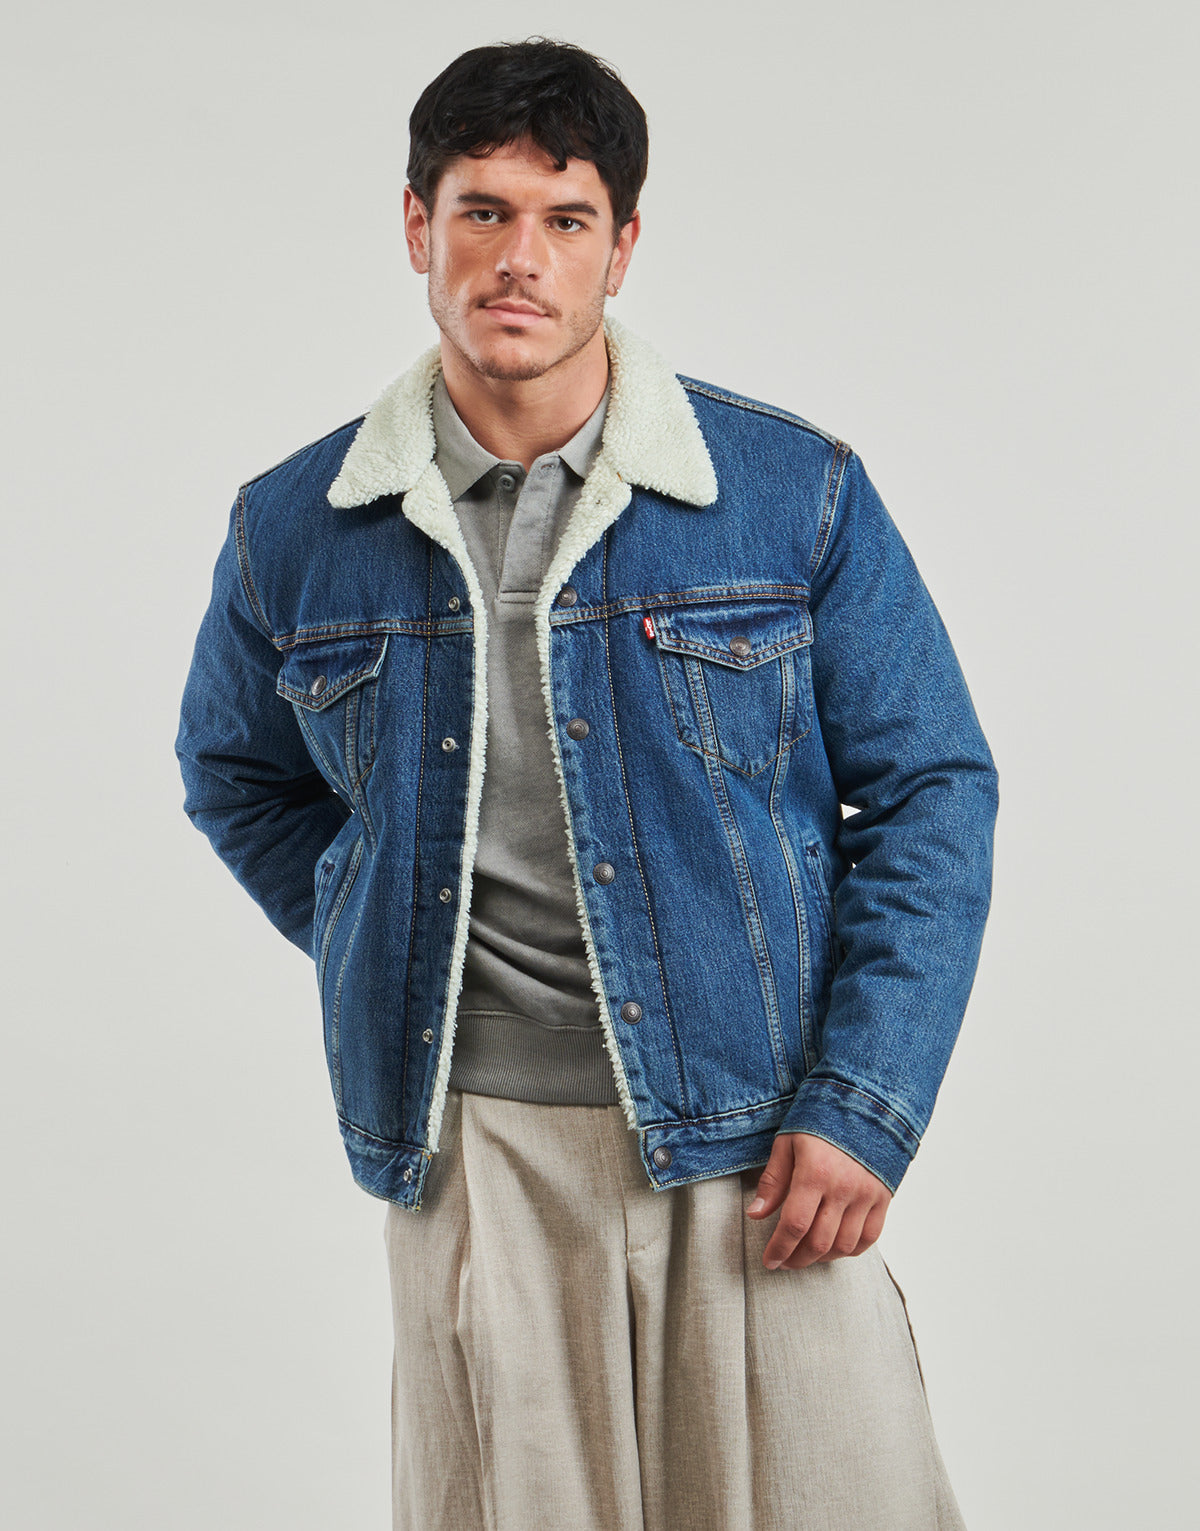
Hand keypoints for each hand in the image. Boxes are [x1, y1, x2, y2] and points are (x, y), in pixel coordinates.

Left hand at [745, 1132, 891, 1269]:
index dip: (779, 1249)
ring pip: (844, 1246)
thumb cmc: (821, 1118)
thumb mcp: (788, 1142)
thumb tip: (755, 1215)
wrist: (866, 1100)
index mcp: (815, 1173)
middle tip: (783, 1261)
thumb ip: (773, 1181)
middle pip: (819, 1242)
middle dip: (797, 1259)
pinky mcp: (883, 1197)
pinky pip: (869, 1238)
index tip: (769, 1260)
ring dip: (822, 1258)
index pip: (794, 1225)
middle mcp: (843, 1188)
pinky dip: (850, 1250)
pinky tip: (834, 1247)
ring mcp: (866, 1195)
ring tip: (806, 1254)